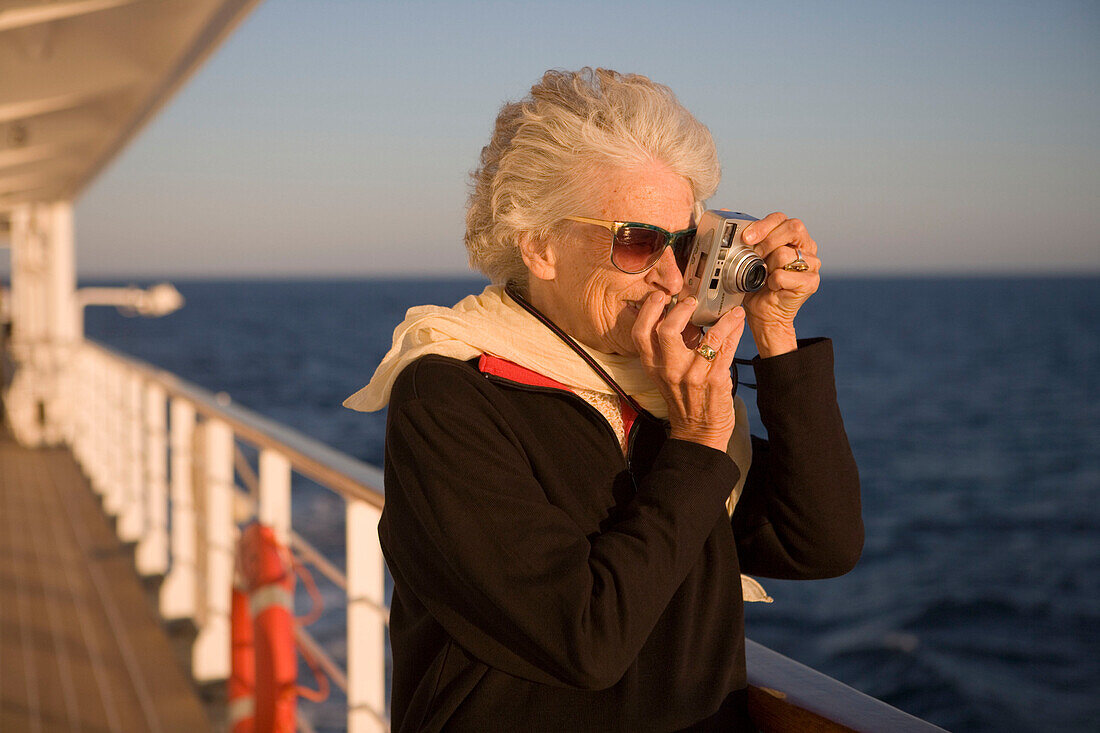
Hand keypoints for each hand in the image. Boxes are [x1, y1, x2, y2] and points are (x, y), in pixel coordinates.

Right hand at [631, 292, 746, 451]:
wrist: (698, 434)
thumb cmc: (684, 401)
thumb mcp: (666, 374)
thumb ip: (670, 348)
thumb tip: (685, 317)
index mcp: (653, 366)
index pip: (640, 333)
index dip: (648, 311)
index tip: (660, 296)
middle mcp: (669, 370)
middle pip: (664, 331)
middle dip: (679, 310)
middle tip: (692, 301)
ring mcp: (692, 375)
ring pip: (707, 337)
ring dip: (722, 319)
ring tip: (731, 310)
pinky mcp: (714, 380)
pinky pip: (726, 348)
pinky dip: (734, 330)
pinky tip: (739, 321)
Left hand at [740, 213, 820, 356]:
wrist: (763, 314)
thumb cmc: (754, 285)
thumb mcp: (744, 257)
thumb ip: (739, 235)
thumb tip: (724, 210)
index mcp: (791, 236)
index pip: (781, 218)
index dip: (763, 225)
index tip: (745, 238)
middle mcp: (805, 246)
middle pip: (793, 227)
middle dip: (768, 240)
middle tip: (754, 254)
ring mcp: (812, 264)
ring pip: (785, 254)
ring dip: (767, 267)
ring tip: (763, 277)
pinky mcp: (811, 281)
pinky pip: (784, 275)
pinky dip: (772, 283)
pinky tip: (771, 288)